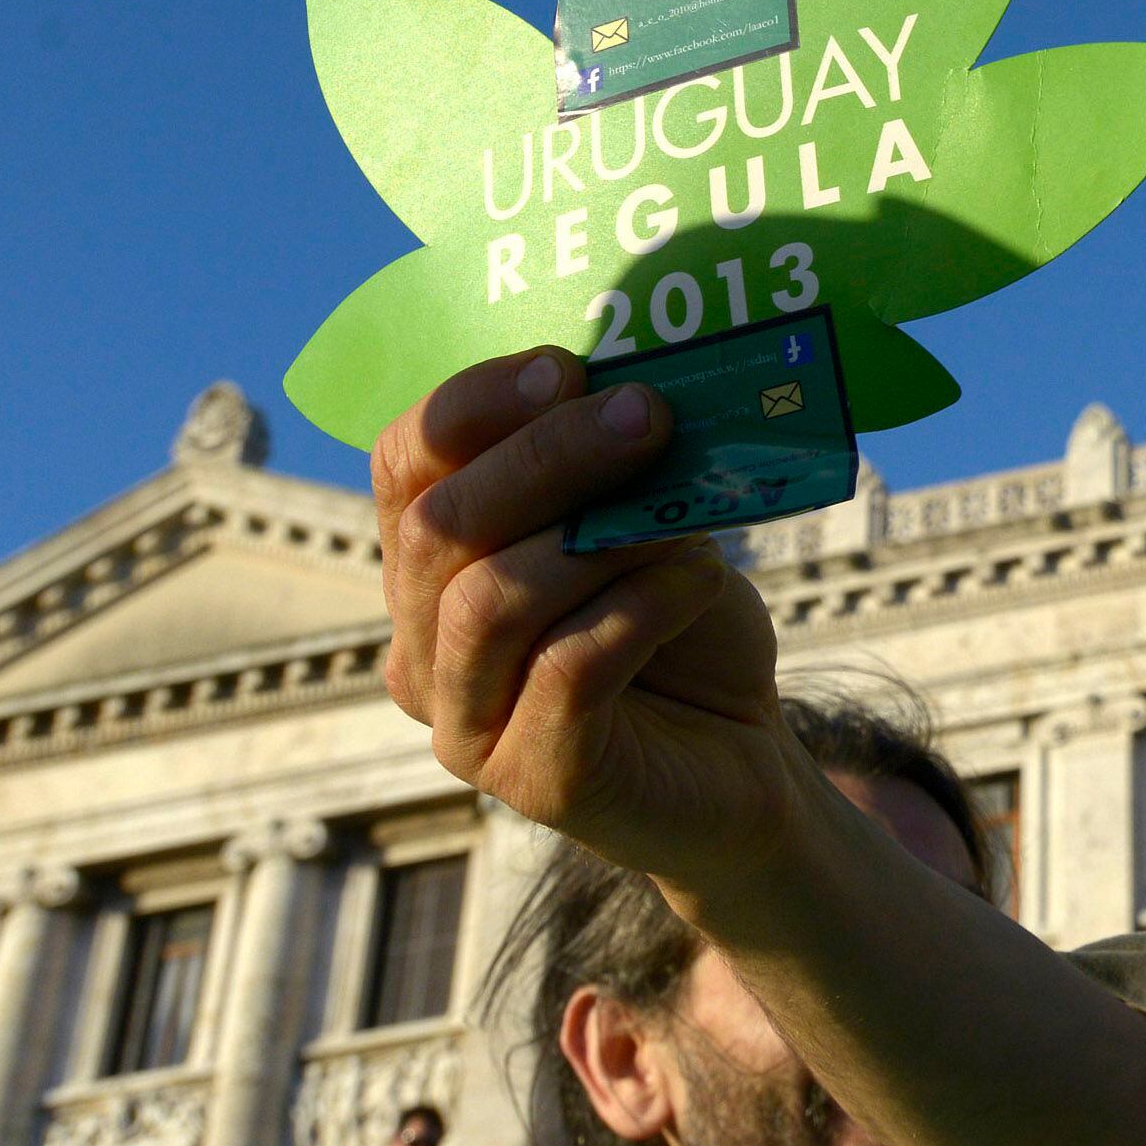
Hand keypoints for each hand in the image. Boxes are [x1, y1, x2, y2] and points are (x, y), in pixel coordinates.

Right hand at [374, 349, 799, 886]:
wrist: (742, 767)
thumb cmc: (681, 634)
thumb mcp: (646, 531)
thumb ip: (614, 474)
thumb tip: (629, 388)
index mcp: (431, 571)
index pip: (402, 467)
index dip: (471, 405)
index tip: (564, 366)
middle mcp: (422, 648)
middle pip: (439, 529)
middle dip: (546, 456)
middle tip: (647, 415)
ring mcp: (466, 724)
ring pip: (488, 602)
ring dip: (598, 539)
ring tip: (684, 521)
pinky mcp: (535, 778)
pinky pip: (566, 670)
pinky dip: (641, 608)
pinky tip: (699, 583)